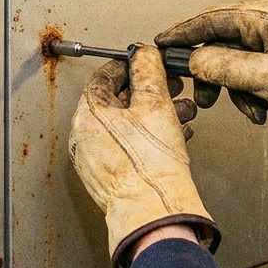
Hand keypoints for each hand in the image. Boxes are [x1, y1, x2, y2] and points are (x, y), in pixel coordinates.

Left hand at [69, 45, 219, 267]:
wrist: (156, 214)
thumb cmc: (151, 168)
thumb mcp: (156, 105)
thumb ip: (148, 71)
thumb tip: (143, 53)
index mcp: (87, 117)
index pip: (103, 77)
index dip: (130, 65)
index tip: (146, 62)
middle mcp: (85, 138)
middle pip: (117, 102)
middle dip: (150, 92)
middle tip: (170, 87)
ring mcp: (96, 160)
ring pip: (127, 126)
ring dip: (156, 115)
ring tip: (182, 114)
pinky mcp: (110, 177)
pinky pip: (128, 147)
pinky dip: (150, 137)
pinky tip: (176, 136)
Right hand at [156, 0, 267, 151]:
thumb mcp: (264, 79)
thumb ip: (221, 68)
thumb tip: (195, 61)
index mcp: (266, 14)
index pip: (210, 18)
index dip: (183, 34)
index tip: (163, 44)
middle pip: (226, 40)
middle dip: (217, 75)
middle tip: (207, 98)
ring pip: (244, 57)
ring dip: (242, 88)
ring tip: (256, 111)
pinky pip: (263, 64)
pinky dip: (260, 87)